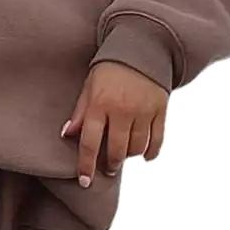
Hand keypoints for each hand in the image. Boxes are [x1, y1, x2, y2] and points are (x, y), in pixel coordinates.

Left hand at [60, 61, 168, 187]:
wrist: (141, 47)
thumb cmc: (108, 69)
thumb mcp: (88, 88)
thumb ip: (80, 113)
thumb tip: (67, 135)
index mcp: (100, 105)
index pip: (90, 143)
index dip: (86, 165)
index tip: (84, 181)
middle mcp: (122, 110)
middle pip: (116, 150)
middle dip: (111, 164)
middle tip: (108, 169)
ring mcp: (144, 111)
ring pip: (137, 147)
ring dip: (129, 157)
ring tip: (123, 158)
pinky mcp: (161, 109)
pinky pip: (158, 139)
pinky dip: (151, 152)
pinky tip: (144, 155)